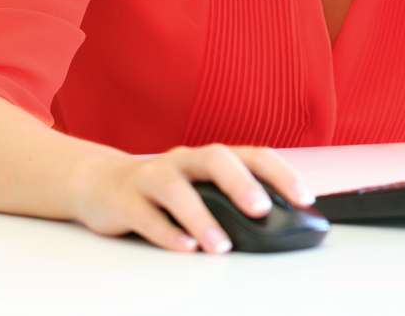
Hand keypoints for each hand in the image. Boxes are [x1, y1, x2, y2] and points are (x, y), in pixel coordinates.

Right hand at [71, 143, 313, 253]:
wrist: (100, 183)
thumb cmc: (165, 190)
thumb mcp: (201, 188)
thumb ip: (231, 200)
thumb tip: (278, 225)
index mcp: (210, 158)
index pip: (253, 155)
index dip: (281, 174)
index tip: (304, 198)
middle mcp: (184, 160)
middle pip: (215, 159)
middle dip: (241, 183)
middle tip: (262, 209)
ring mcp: (151, 177)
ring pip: (177, 189)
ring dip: (201, 217)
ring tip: (220, 245)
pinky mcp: (124, 200)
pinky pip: (146, 216)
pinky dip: (167, 233)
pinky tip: (185, 249)